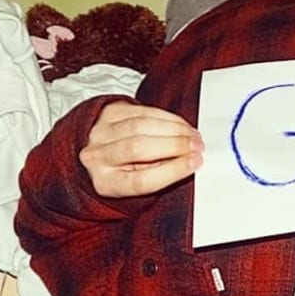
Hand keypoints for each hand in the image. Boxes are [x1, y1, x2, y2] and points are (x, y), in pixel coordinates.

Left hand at [80, 100, 202, 197]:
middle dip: (175, 145)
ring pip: (140, 125)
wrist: (99, 154)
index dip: (172, 171)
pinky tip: (180, 124)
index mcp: (106, 183)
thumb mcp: (139, 185)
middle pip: (139, 148)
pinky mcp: (108, 112)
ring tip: (192, 135)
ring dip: (173, 128)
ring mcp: (100, 132)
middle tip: (197, 146)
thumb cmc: (124, 173)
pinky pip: (141, 111)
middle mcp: (97, 157)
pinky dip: (166, 117)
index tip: (195, 162)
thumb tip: (190, 159)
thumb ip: (161, 174)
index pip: (141, 180)